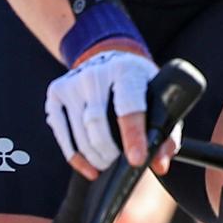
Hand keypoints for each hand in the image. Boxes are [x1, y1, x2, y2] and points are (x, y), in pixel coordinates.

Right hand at [44, 45, 169, 177]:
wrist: (108, 56)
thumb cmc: (138, 85)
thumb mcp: (159, 99)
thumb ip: (165, 133)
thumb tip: (160, 164)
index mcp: (127, 71)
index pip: (129, 107)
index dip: (133, 135)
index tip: (137, 160)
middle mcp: (96, 73)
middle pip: (98, 123)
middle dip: (110, 152)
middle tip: (119, 164)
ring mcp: (73, 82)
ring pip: (80, 132)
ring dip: (94, 156)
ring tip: (106, 164)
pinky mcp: (56, 92)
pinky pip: (62, 133)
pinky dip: (75, 156)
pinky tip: (88, 166)